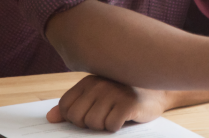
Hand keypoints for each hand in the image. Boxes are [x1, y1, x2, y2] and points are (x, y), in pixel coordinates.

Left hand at [46, 75, 170, 131]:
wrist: (158, 92)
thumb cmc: (124, 96)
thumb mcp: (97, 97)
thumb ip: (74, 105)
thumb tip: (50, 118)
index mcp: (89, 81)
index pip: (65, 107)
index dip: (74, 118)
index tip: (89, 114)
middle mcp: (100, 84)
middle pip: (77, 118)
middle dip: (89, 124)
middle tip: (105, 116)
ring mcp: (114, 92)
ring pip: (93, 124)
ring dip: (104, 126)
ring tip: (115, 115)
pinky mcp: (128, 103)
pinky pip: (110, 126)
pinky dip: (116, 127)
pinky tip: (125, 117)